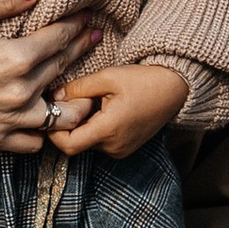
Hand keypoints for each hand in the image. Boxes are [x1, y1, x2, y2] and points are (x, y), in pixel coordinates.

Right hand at [0, 0, 94, 152]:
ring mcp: (5, 122)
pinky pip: (34, 142)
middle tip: (92, 37)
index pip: (59, 39)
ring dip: (72, 96)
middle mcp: (15, 94)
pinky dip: (44, 129)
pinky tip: (42, 110)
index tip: (87, 17)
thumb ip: (2, 0)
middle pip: (63, 70)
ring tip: (76, 81)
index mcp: (11, 59)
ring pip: (60, 115)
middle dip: (80, 49)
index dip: (76, 25)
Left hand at [46, 61, 187, 160]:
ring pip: (88, 142)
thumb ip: (78, 88)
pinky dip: (95, 128)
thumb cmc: (143, 80)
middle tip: (76, 100)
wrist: (175, 88)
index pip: (68, 145)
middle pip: (76, 143)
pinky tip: (104, 109)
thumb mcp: (108, 77)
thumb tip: (54, 97)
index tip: (54, 112)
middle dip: (70, 123)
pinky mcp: (125, 148)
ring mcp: (120, 150)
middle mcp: (113, 146)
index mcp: (108, 130)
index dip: (55, 131)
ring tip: (94, 102)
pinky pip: (100, 142)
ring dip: (83, 125)